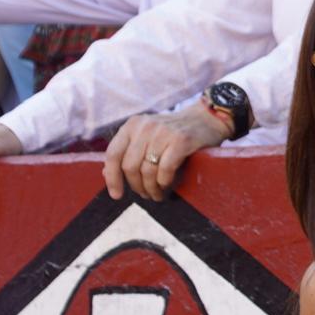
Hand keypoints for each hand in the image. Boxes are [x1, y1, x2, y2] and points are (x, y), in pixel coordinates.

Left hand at [103, 105, 231, 200]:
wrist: (207, 119)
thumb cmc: (175, 132)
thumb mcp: (148, 137)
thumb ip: (128, 152)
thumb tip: (106, 174)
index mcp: (132, 125)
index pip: (113, 154)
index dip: (112, 178)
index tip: (116, 195)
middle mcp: (145, 126)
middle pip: (130, 166)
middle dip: (136, 186)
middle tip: (145, 195)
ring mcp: (163, 132)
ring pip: (147, 170)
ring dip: (151, 188)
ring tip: (157, 194)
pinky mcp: (181, 140)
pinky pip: (165, 169)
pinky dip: (164, 182)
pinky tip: (167, 186)